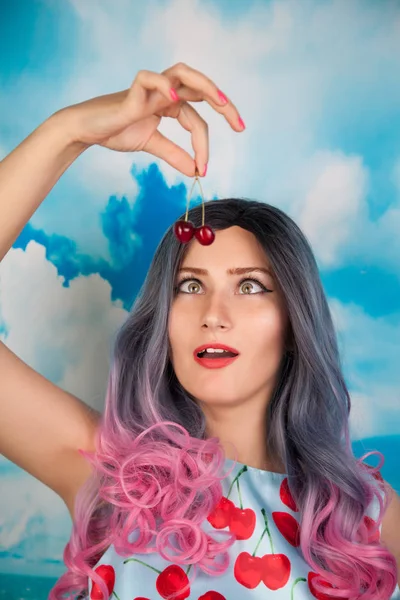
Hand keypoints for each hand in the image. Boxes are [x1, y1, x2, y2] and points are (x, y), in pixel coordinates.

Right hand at [57, 62, 244, 176]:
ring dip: (206, 85)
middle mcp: (164, 92)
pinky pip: (150, 79)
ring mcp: (150, 89)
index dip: (204, 144)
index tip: (205, 168)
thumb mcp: (153, 146)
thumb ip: (175, 156)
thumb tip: (196, 171)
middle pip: (201, 88)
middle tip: (240, 126)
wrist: (88, 130)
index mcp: (170, 104)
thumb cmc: (117, 131)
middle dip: (224, 105)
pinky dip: (163, 85)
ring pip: (182, 73)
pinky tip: (175, 100)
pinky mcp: (132, 92)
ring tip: (222, 103)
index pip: (198, 118)